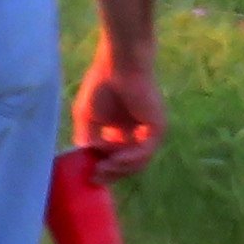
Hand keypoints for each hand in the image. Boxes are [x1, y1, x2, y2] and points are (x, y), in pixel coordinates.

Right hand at [71, 44, 167, 180]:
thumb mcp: (86, 118)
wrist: (118, 66)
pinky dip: (129, 160)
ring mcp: (149, 132)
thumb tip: (92, 160)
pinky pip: (144, 153)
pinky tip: (115, 160)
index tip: (90, 177)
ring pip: (138, 163)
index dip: (105, 171)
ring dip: (119, 170)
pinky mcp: (157, 128)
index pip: (118, 160)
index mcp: (123, 131)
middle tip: (96, 178)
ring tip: (103, 169)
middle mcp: (138, 133)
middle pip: (128, 165)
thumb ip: (89, 139)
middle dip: (112, 174)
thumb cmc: (101, 85)